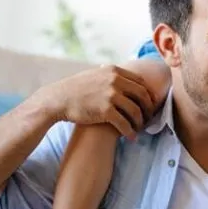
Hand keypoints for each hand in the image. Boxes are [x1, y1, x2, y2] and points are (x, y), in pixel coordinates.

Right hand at [35, 65, 156, 139]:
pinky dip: (130, 132)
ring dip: (140, 122)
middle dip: (148, 109)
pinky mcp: (105, 110)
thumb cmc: (75, 89)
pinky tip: (131, 137)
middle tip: (148, 118)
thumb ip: (110, 75)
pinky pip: (125, 123)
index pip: (141, 82)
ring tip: (139, 129)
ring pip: (135, 111)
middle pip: (142, 96)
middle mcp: (115, 81)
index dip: (148, 95)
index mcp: (114, 71)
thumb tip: (124, 76)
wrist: (57, 99)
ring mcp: (111, 95)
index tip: (150, 104)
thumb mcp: (95, 74)